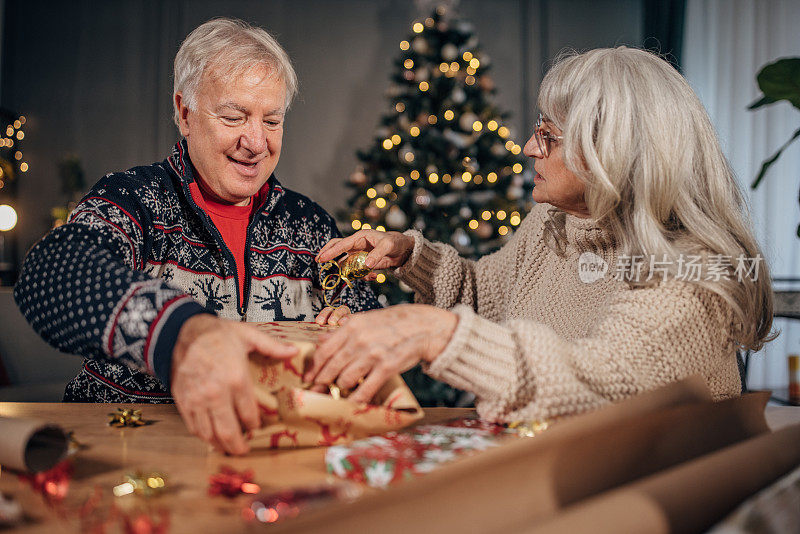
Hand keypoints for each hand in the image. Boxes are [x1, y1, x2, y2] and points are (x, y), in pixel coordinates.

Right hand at [170, 314, 297, 454]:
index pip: (248, 413)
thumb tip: (294, 351)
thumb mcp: (248, 335)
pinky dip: (203, 436)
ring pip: (209, 434)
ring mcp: (197, 400)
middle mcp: (216, 393)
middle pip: (228, 431)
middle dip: (238, 446)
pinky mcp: (183, 401)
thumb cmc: (218, 334)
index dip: (254, 424)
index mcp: (236, 378)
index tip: (256, 427)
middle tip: (244, 451)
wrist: (184, 331)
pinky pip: (193, 427)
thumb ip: (272, 347)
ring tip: (228, 448)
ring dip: (220, 445)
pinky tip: (210, 437)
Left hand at [304, 304, 457, 403]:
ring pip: (345, 380)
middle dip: (321, 384)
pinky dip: (356, 400)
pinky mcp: (386, 368)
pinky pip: (365, 389)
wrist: (423, 327)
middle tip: (315, 393)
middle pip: (330, 368)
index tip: (308, 378)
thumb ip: (342, 331)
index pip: (323, 351)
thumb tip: (320, 341)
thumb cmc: (393, 324)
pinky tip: (351, 405)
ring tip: (339, 393)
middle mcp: (359, 340)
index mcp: (351, 327)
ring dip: (340, 389)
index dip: (313, 368)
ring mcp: (372, 354)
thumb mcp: (365, 320)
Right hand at [316, 230, 414, 269]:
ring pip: (347, 263)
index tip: (321, 258)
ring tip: (363, 276)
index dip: (331, 251)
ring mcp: (360, 254)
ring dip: (349, 272)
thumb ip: (377, 255)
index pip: (342, 244)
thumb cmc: (396, 242)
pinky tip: (374, 277)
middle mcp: (357, 245)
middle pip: (338, 248)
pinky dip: (362, 276)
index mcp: (360, 237)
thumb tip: (366, 265)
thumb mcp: (388, 246)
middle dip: (329, 255)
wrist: (404, 250)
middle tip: (319, 262)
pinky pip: (357, 271)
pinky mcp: (364, 263)